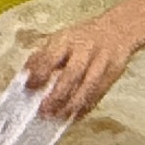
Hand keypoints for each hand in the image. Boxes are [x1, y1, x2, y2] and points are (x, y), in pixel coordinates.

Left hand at [22, 10, 144, 123]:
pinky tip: (75, 115)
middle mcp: (85, 49)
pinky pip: (99, 93)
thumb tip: (26, 75)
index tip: (29, 87)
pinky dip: (86, 107)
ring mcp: (102, 62)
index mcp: (67, 39)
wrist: (119, 28)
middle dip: (57, 95)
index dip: (39, 73)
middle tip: (43, 110)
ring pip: (88, 87)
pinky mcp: (114, 73)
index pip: (51, 56)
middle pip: (71, 74)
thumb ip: (43, 56)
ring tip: (58, 116)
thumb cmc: (83, 37)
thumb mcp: (61, 39)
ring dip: (71, 105)